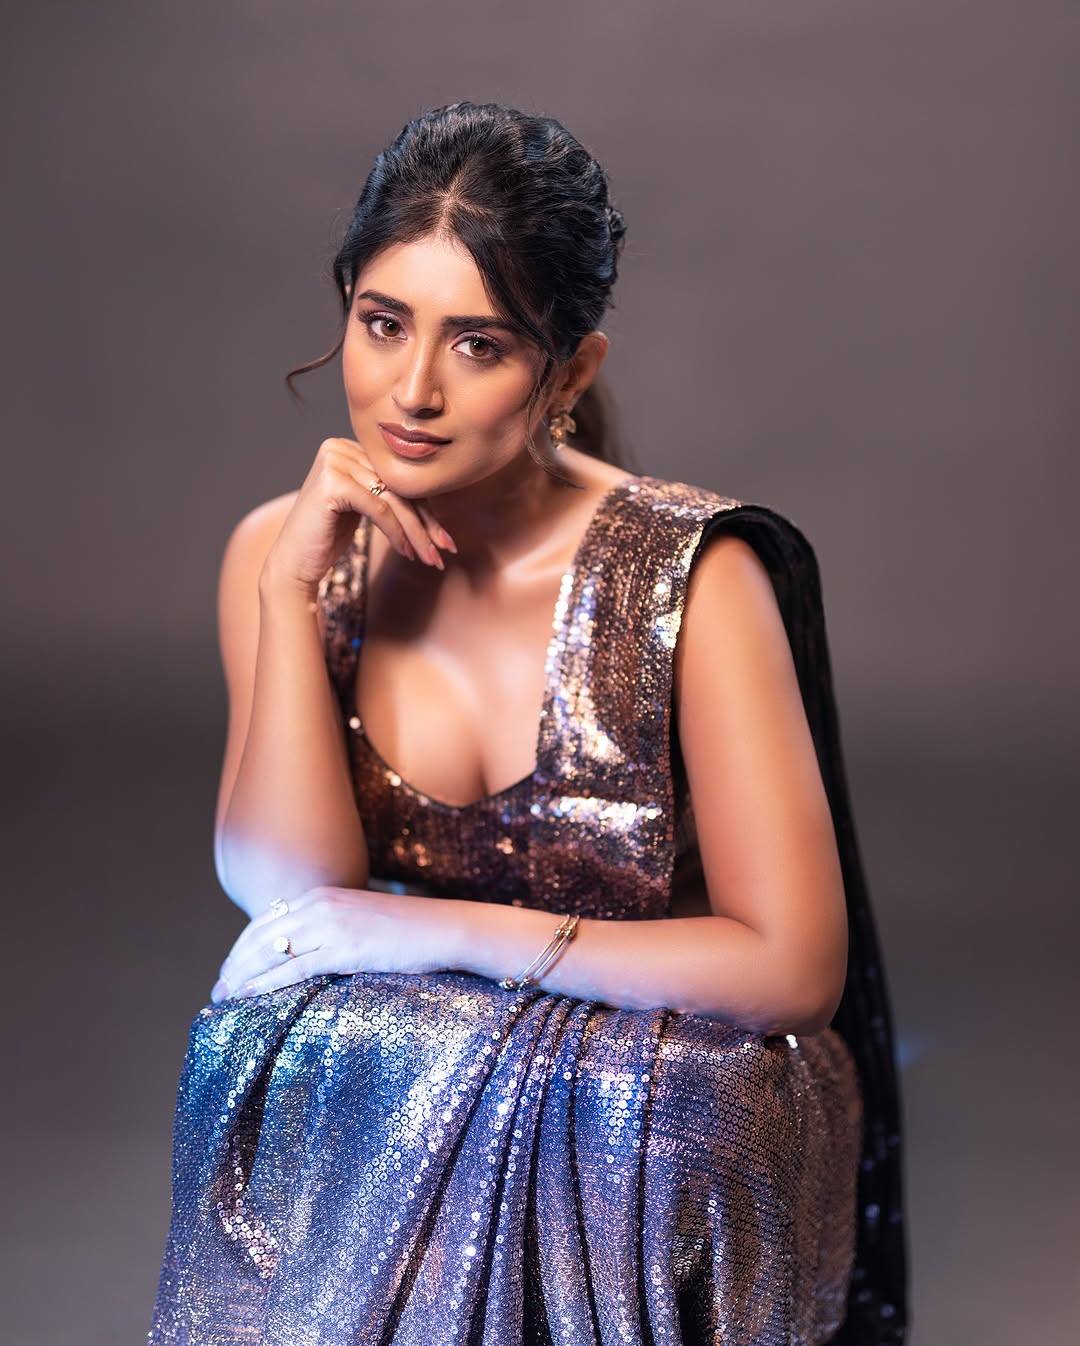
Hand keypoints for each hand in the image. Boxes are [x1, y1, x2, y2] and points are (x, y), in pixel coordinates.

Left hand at [211, 886, 463, 1001]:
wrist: (445, 927)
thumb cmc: (409, 930)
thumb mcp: (361, 919)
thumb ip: (331, 928)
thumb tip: (307, 952)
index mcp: (323, 894)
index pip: (266, 920)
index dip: (242, 947)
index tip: (230, 970)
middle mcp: (321, 904)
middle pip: (260, 935)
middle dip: (235, 963)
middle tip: (218, 989)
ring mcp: (332, 925)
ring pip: (270, 951)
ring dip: (242, 975)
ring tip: (225, 997)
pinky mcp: (345, 949)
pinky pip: (294, 968)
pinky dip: (264, 983)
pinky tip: (247, 996)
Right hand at [260, 437, 455, 597]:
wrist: (294, 563)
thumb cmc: (329, 538)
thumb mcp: (364, 507)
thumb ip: (389, 492)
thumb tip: (436, 495)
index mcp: (348, 447)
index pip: (398, 478)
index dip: (425, 510)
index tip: (445, 539)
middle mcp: (339, 447)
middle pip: (397, 486)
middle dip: (425, 523)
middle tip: (446, 550)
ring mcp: (333, 461)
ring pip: (392, 498)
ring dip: (416, 532)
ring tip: (430, 558)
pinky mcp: (331, 482)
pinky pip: (379, 508)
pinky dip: (397, 532)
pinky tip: (406, 552)